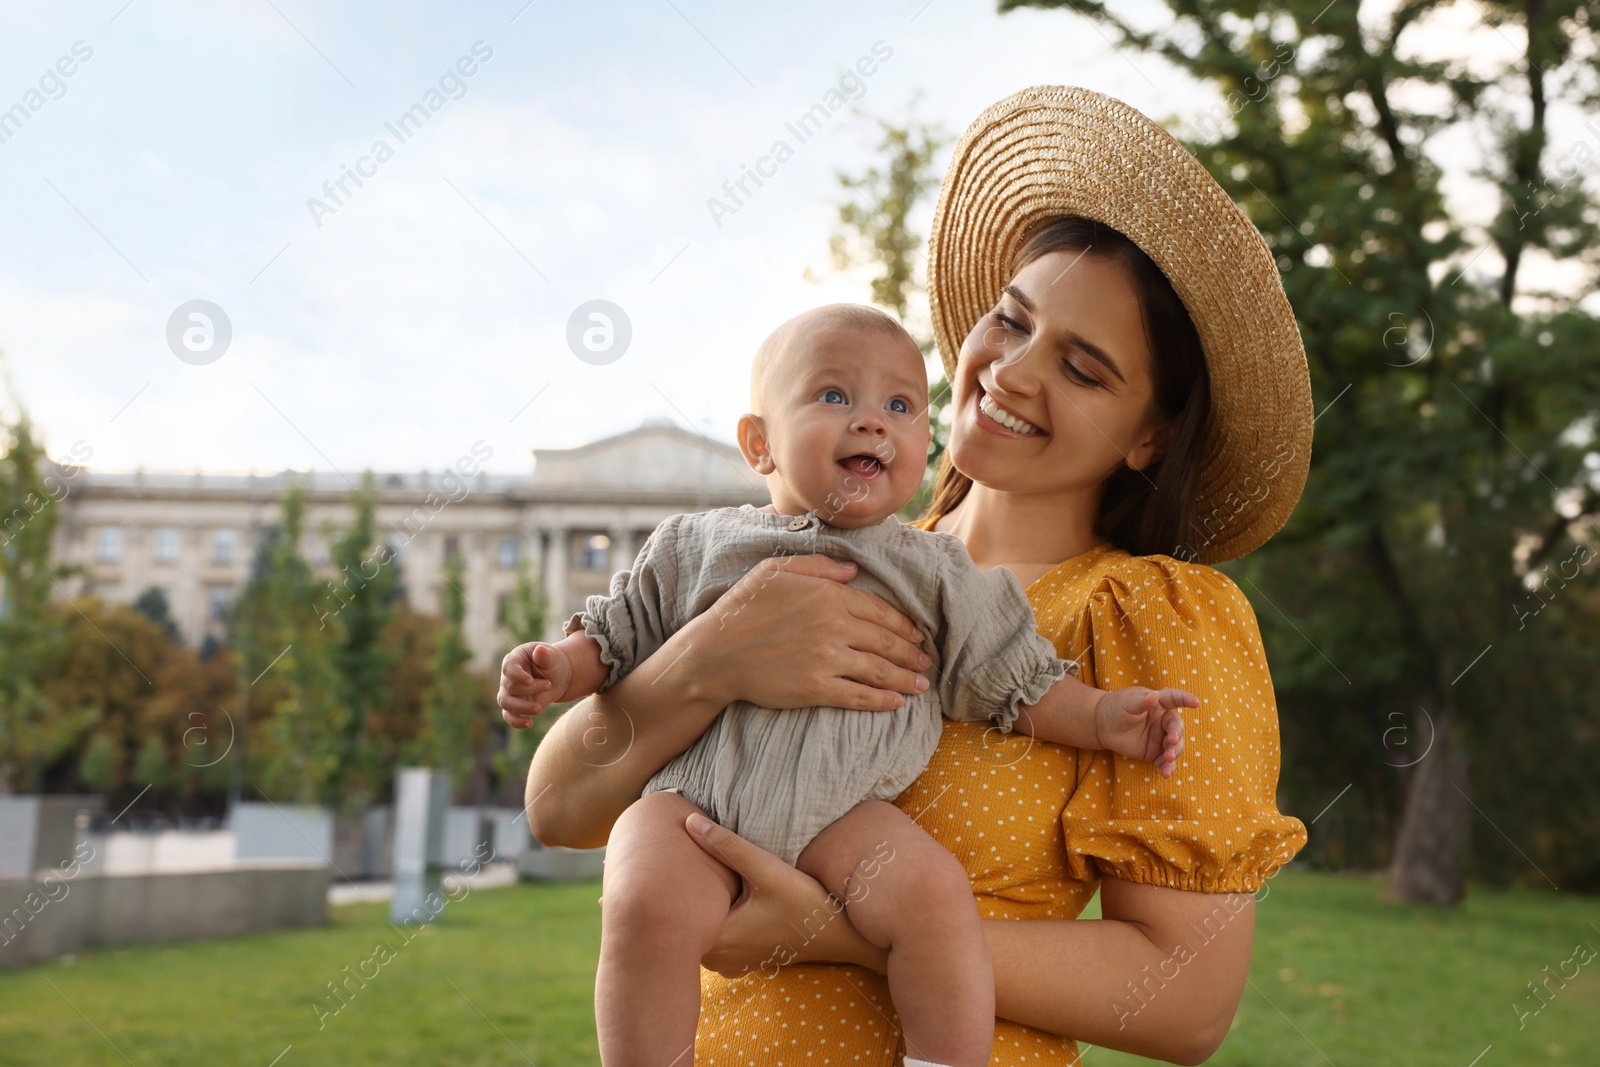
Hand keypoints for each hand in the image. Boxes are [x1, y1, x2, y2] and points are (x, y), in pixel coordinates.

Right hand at [498, 642, 572, 727]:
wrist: (559, 677)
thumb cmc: (553, 662)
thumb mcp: (552, 656)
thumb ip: (545, 655)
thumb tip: (540, 650)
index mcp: (514, 659)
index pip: (508, 668)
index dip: (517, 675)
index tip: (530, 681)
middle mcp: (508, 676)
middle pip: (510, 686)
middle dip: (531, 689)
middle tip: (549, 686)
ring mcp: (509, 692)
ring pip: (506, 703)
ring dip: (522, 707)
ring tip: (539, 709)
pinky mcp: (514, 706)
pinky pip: (509, 716)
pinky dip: (517, 721)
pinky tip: (530, 724)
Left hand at [683, 813, 888, 977]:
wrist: (838, 934)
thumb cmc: (804, 902)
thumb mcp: (765, 869)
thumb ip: (726, 845)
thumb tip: (690, 822)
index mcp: (718, 939)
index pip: (678, 913)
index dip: (675, 885)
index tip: (675, 864)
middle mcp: (718, 960)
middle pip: (687, 923)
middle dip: (687, 896)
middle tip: (685, 866)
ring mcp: (729, 965)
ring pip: (700, 933)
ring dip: (701, 911)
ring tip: (704, 881)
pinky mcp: (740, 963)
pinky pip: (715, 941)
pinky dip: (715, 922)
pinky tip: (725, 902)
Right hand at [684, 554, 931, 711]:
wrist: (716, 652)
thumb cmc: (743, 608)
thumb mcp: (777, 570)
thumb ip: (819, 565)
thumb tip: (853, 570)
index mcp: (829, 595)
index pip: (879, 611)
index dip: (902, 624)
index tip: (916, 634)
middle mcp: (835, 626)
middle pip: (886, 641)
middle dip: (911, 653)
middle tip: (925, 661)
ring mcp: (827, 659)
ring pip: (879, 670)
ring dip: (906, 679)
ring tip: (921, 685)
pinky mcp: (817, 689)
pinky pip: (859, 696)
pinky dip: (881, 700)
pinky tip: (896, 703)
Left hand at [1094, 687, 1193, 776]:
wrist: (1102, 726)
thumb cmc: (1116, 707)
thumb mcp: (1127, 703)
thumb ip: (1142, 701)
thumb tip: (1154, 696)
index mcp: (1159, 703)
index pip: (1175, 699)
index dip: (1185, 699)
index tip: (1196, 703)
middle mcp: (1163, 721)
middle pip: (1177, 727)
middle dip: (1177, 735)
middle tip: (1171, 741)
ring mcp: (1161, 737)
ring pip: (1175, 746)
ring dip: (1174, 752)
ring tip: (1167, 758)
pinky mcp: (1155, 752)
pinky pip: (1165, 761)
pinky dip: (1167, 767)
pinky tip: (1165, 773)